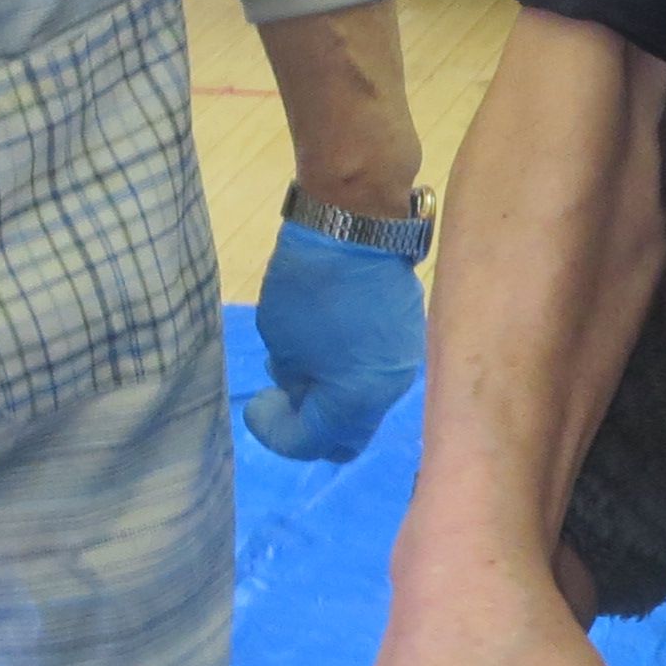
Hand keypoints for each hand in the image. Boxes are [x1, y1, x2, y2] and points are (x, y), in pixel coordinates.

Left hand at [245, 222, 424, 461]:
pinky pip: (376, 372)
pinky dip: (351, 371)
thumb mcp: (281, 339)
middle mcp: (389, 391)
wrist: (358, 223)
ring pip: (364, 402)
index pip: (311, 441)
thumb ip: (293, 381)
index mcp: (356, 400)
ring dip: (331, 395)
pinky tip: (330, 341)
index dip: (276, 432)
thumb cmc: (310, 285)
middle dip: (311, 425)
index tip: (256, 405)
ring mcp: (405, 363)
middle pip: (347, 433)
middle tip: (282, 398)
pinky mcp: (409, 336)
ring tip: (301, 361)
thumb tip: (303, 391)